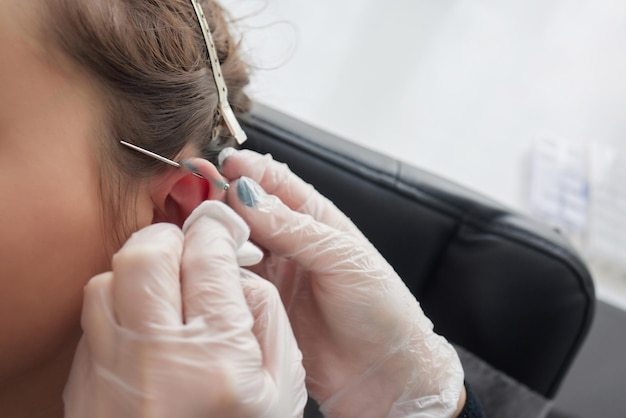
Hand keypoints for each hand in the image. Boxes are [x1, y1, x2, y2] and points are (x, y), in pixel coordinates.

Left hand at [63, 201, 306, 417]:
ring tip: (163, 289)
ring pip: (106, 281)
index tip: (219, 227)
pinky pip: (92, 321)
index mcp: (217, 361)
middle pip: (145, 256)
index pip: (208, 261)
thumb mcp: (282, 389)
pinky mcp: (83, 389)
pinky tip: (145, 325)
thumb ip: (267, 318)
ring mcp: (110, 375)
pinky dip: (118, 307)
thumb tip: (235, 273)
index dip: (216, 231)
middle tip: (187, 250)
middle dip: (170, 239)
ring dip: (138, 272)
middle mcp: (157, 362)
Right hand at [221, 149, 464, 417]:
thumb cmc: (380, 307)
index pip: (274, 181)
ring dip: (212, 235)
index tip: (222, 165)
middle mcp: (288, 242)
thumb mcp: (341, 257)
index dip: (247, 169)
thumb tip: (247, 194)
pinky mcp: (257, 306)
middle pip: (243, 210)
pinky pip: (228, 281)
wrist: (383, 371)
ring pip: (230, 243)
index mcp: (315, 218)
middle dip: (219, 200)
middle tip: (194, 197)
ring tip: (195, 230)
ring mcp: (270, 274)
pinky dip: (213, 271)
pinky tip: (203, 266)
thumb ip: (293, 227)